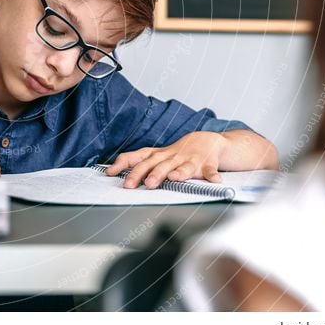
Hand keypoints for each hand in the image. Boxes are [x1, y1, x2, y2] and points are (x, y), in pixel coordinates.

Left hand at [105, 132, 226, 188]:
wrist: (208, 140)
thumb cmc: (179, 152)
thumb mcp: (158, 156)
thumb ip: (139, 163)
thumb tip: (111, 171)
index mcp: (159, 155)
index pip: (138, 157)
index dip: (123, 164)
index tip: (110, 172)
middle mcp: (172, 156)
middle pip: (157, 164)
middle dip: (146, 174)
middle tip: (136, 184)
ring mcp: (190, 159)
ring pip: (183, 167)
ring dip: (178, 172)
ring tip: (173, 178)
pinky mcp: (207, 163)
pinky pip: (210, 169)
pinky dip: (212, 174)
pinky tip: (214, 180)